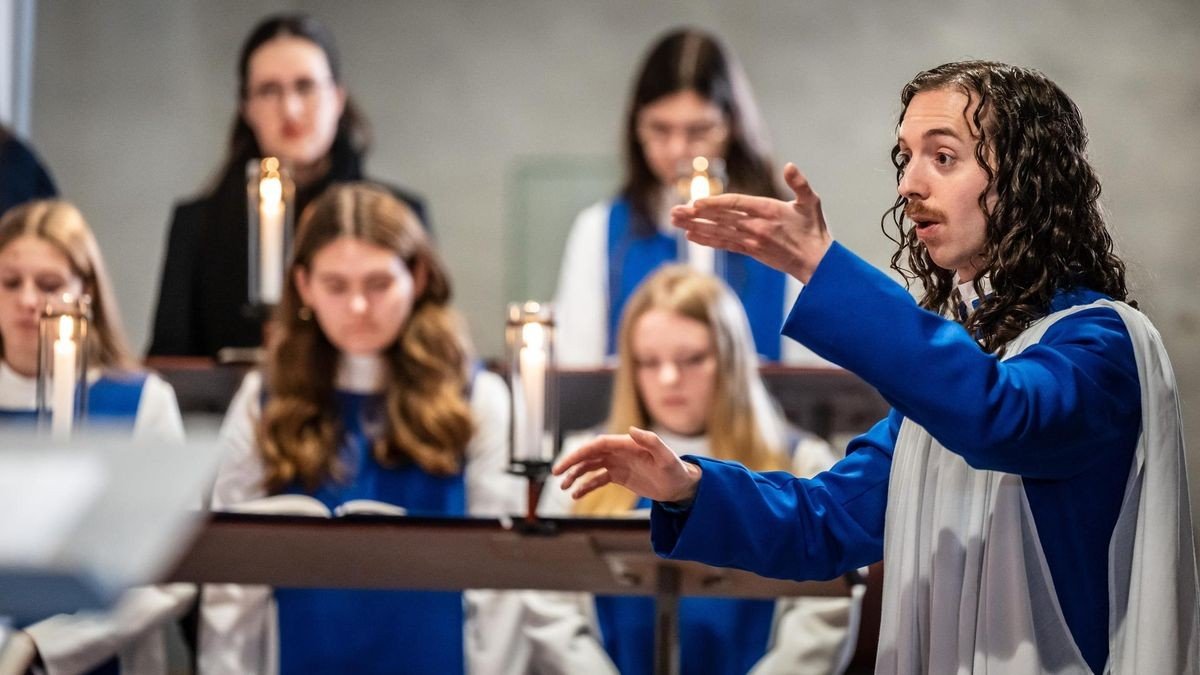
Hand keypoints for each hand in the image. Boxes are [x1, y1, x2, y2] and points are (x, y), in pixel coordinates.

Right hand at [552, 427, 701, 502]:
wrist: (681, 486)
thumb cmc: (676, 469)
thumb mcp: (666, 456)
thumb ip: (651, 441)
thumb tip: (631, 429)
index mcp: (627, 444)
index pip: (598, 445)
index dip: (580, 452)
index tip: (566, 463)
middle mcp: (619, 452)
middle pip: (589, 455)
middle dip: (571, 463)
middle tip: (556, 474)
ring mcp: (618, 464)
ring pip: (591, 467)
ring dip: (576, 475)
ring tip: (565, 488)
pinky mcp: (620, 476)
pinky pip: (598, 479)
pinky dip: (586, 486)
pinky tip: (577, 494)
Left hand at [670, 163, 833, 282]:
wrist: (816, 262)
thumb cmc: (813, 229)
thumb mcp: (811, 202)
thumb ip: (800, 183)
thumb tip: (790, 166)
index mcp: (768, 211)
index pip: (736, 204)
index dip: (714, 203)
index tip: (696, 203)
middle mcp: (756, 227)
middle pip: (720, 219)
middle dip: (695, 215)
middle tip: (674, 212)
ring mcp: (751, 241)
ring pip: (718, 232)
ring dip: (695, 226)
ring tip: (675, 221)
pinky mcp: (750, 251)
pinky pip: (725, 244)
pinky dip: (707, 240)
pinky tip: (691, 235)